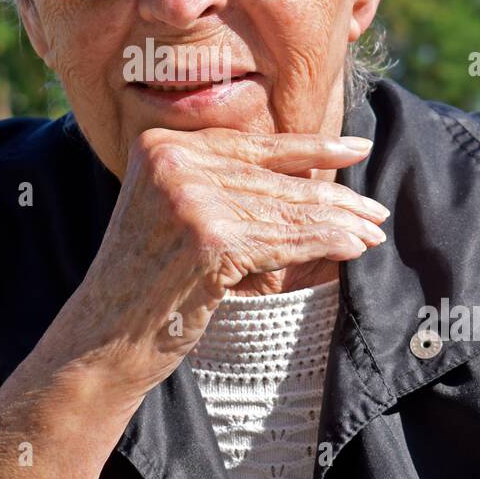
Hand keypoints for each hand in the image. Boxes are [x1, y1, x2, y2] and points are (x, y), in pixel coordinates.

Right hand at [50, 127, 388, 399]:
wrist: (105, 335)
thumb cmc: (144, 279)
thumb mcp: (170, 211)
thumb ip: (216, 180)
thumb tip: (307, 172)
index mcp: (160, 143)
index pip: (250, 145)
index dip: (310, 148)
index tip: (357, 148)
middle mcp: (171, 161)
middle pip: (272, 180)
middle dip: (331, 198)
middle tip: (374, 209)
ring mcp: (189, 198)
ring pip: (283, 210)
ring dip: (336, 223)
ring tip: (371, 231)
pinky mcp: (209, 239)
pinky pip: (283, 241)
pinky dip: (323, 244)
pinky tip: (352, 247)